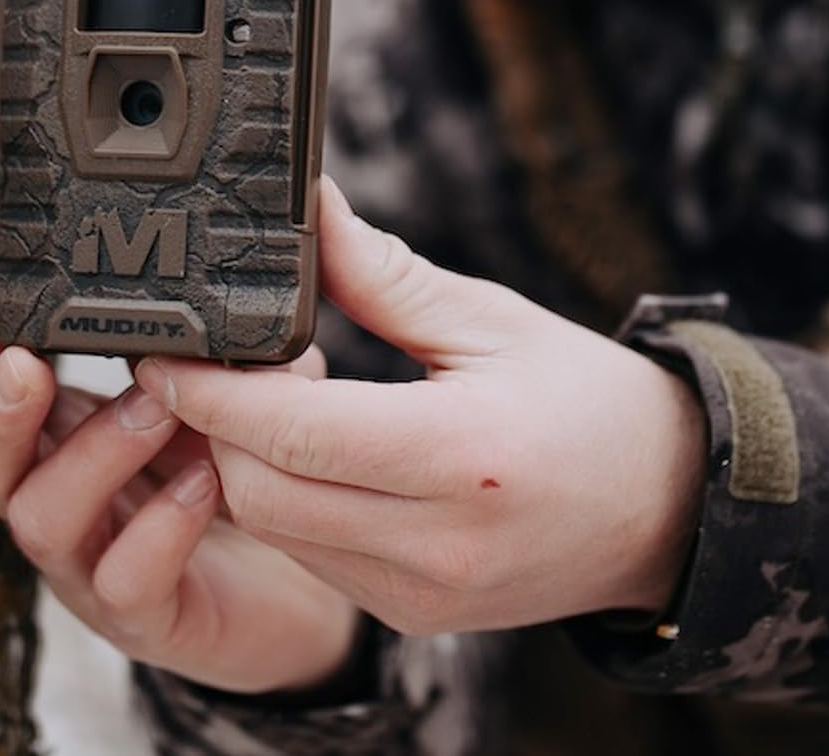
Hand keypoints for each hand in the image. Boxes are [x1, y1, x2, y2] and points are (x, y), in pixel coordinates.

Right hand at [0, 323, 359, 694]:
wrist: (306, 575)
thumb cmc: (253, 472)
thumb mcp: (239, 395)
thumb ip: (225, 353)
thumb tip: (228, 303)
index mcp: (72, 436)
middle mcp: (69, 502)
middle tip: (22, 369)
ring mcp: (98, 564)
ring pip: (44, 520)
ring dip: (91, 453)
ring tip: (156, 409)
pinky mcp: (148, 617)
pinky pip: (126, 580)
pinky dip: (158, 528)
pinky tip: (201, 484)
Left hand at [133, 178, 708, 637]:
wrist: (662, 505)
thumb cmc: (588, 400)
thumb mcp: (492, 319)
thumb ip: (384, 276)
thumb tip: (310, 212)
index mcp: (461, 454)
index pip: (293, 432)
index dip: (211, 392)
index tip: (167, 350)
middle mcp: (435, 541)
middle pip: (261, 490)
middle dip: (215, 427)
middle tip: (219, 360)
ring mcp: (421, 592)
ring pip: (277, 531)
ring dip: (247, 465)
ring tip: (272, 397)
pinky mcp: (412, 615)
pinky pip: (315, 556)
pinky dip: (292, 501)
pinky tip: (316, 450)